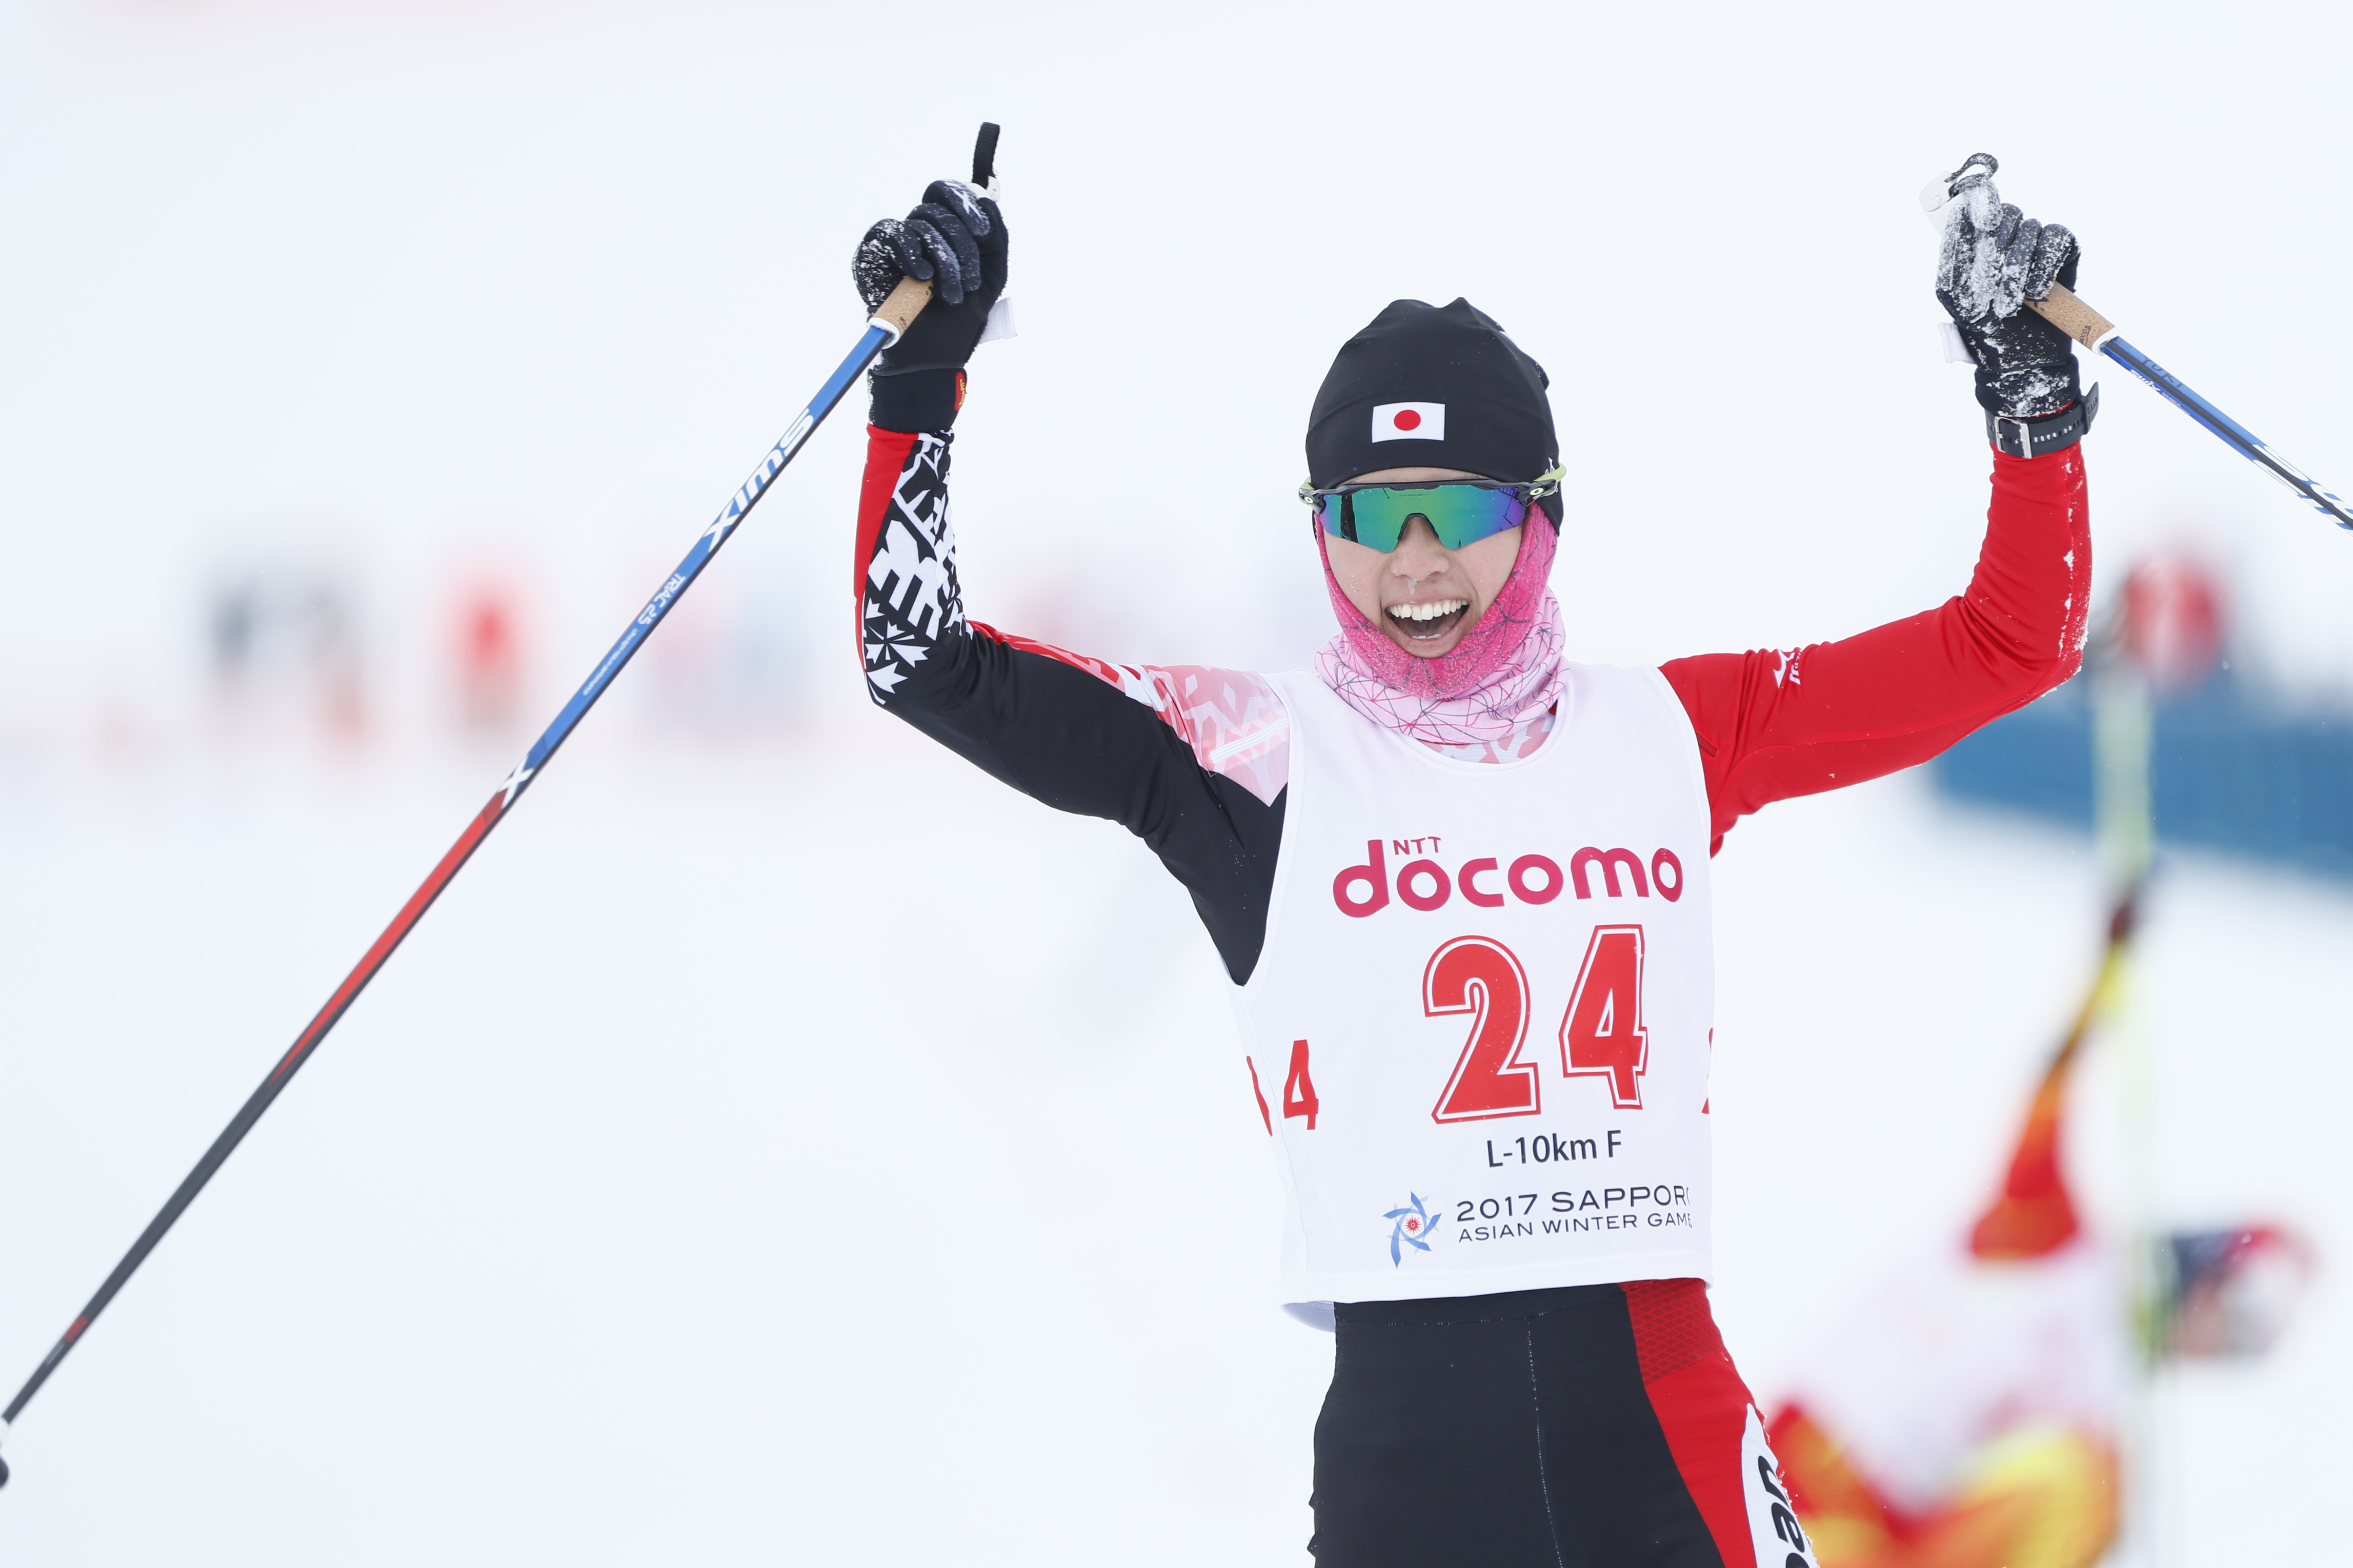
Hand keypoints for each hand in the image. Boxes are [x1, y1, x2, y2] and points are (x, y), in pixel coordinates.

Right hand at [852, 179, 1008, 376]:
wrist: (934, 354)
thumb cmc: (961, 318)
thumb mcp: (991, 274)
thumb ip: (996, 236)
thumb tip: (986, 199)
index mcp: (944, 232)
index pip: (947, 194)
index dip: (964, 203)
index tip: (981, 231)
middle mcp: (918, 232)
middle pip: (938, 208)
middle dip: (962, 245)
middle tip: (968, 283)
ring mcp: (896, 242)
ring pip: (922, 222)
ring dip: (945, 262)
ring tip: (949, 296)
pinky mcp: (872, 254)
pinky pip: (892, 231)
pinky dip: (912, 253)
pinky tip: (921, 278)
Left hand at [1934, 173, 2080, 418]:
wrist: (2022, 359)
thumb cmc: (1984, 329)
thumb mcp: (1956, 295)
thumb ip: (1953, 254)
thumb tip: (1960, 214)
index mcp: (1975, 242)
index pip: (1975, 202)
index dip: (1980, 199)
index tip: (1985, 222)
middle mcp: (2005, 235)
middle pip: (2005, 213)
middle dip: (1998, 254)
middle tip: (1994, 293)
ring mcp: (2034, 240)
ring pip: (2030, 228)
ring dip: (2018, 269)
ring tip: (2012, 304)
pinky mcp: (2062, 249)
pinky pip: (2056, 237)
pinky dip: (2045, 266)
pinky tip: (2038, 293)